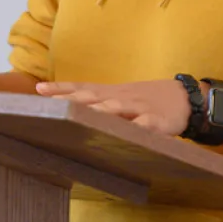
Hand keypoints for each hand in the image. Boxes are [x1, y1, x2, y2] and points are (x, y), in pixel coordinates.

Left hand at [36, 79, 193, 135]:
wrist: (184, 98)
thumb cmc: (143, 100)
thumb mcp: (118, 97)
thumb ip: (95, 101)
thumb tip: (64, 106)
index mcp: (109, 93)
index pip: (80, 87)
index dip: (60, 88)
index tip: (38, 89)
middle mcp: (120, 97)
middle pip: (93, 96)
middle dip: (71, 99)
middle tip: (51, 103)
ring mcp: (138, 108)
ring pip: (116, 108)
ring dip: (99, 111)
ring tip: (82, 114)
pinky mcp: (157, 122)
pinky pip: (146, 125)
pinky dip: (137, 128)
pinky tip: (128, 133)